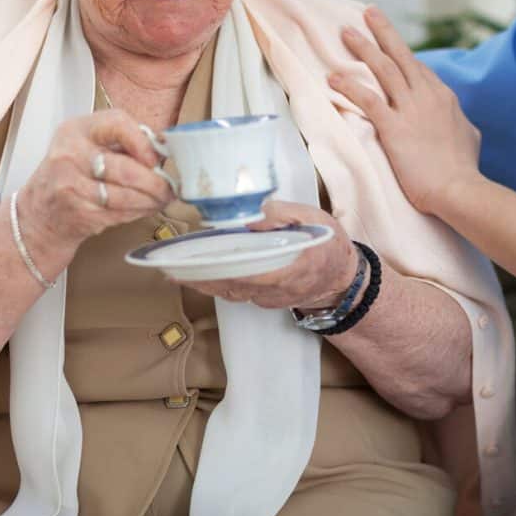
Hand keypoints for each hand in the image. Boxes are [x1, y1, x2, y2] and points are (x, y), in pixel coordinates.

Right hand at [17, 108, 174, 250]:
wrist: (40, 212)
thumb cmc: (73, 174)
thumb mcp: (88, 145)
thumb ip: (123, 142)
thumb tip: (164, 150)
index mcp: (76, 130)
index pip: (117, 123)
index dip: (143, 142)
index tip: (157, 158)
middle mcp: (69, 154)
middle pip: (126, 168)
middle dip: (156, 182)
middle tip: (170, 187)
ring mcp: (70, 185)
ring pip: (125, 195)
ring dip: (151, 200)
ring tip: (162, 199)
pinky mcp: (77, 212)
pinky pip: (118, 213)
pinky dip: (138, 212)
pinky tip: (144, 208)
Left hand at [179, 201, 360, 309]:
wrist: (343, 278)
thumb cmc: (328, 244)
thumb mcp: (313, 218)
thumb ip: (281, 214)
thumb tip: (250, 214)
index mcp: (295, 266)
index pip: (254, 273)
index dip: (223, 270)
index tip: (198, 263)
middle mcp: (281, 288)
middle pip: (235, 285)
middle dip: (203, 278)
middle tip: (173, 269)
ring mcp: (272, 299)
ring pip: (233, 292)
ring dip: (205, 283)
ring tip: (177, 272)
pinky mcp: (266, 301)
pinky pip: (238, 294)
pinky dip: (217, 285)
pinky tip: (198, 276)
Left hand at [328, 7, 483, 214]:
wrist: (458, 189)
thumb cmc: (462, 170)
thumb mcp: (468, 138)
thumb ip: (459, 124)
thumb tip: (459, 123)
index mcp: (444, 98)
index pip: (419, 69)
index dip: (401, 53)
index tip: (388, 42)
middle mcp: (427, 96)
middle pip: (401, 56)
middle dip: (383, 32)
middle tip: (368, 12)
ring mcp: (411, 110)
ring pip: (384, 69)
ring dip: (363, 49)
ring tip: (346, 32)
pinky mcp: (394, 127)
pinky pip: (367, 100)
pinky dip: (349, 86)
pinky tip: (332, 78)